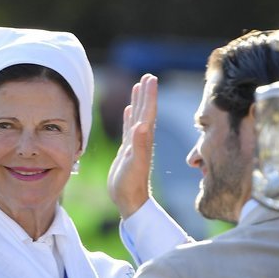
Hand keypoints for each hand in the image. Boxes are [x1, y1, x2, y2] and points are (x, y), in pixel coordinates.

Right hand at [108, 73, 157, 218]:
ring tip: (138, 86)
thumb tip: (142, 124)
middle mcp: (141, 138)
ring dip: (139, 102)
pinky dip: (129, 117)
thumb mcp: (134, 164)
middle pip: (145, 111)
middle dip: (146, 94)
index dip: (150, 96)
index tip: (151, 78)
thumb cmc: (131, 185)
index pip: (148, 112)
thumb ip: (139, 145)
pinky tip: (128, 110)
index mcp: (144, 139)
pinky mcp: (127, 150)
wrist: (129, 200)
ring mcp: (134, 144)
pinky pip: (129, 128)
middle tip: (148, 77)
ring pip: (138, 117)